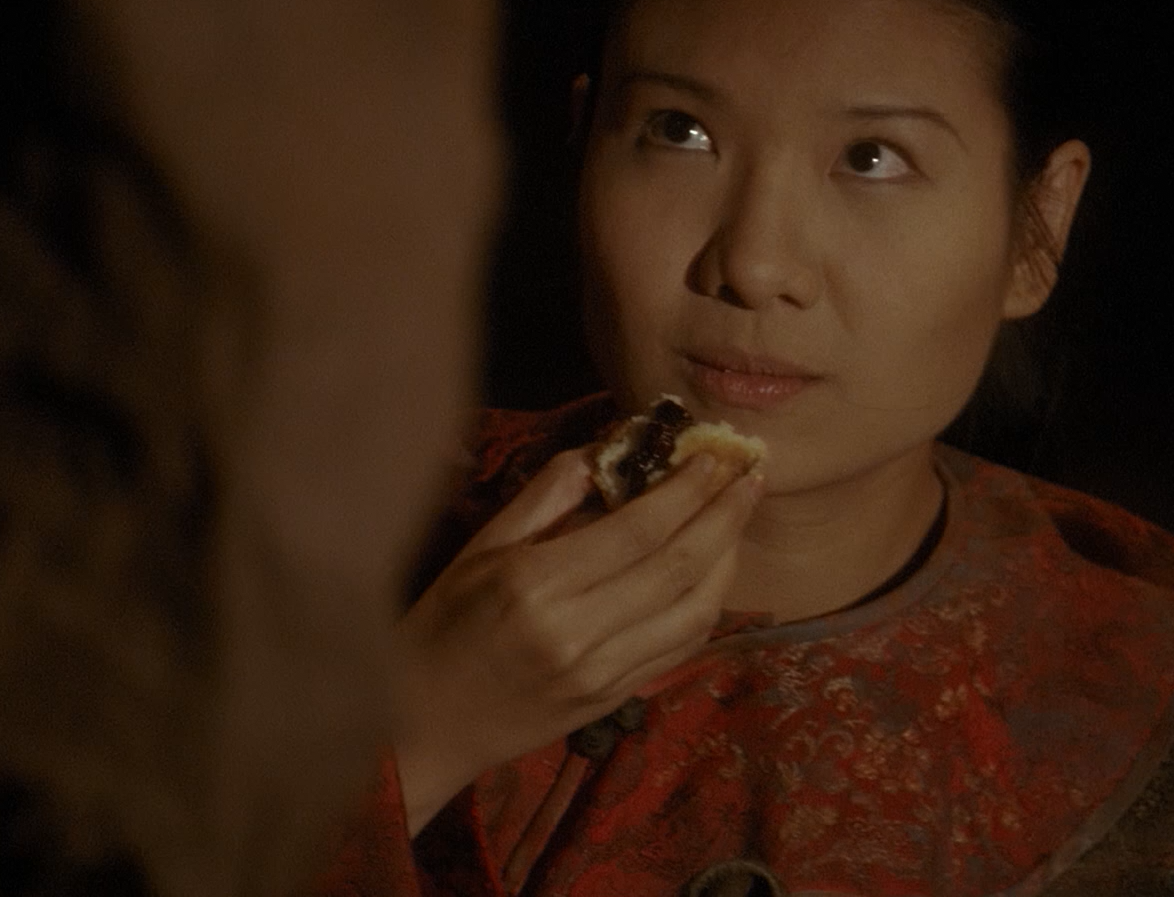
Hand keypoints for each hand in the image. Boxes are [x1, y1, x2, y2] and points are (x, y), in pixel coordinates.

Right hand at [392, 447, 760, 831]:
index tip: (715, 454)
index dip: (686, 489)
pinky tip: (717, 569)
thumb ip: (548, 495)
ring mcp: (601, 674)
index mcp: (536, 585)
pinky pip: (681, 648)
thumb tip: (609, 447)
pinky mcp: (614, 700)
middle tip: (751, 471)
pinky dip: (709, 604)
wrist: (423, 726)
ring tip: (739, 514)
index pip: (636, 529)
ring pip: (693, 611)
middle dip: (724, 513)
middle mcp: (576, 632)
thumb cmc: (443, 624)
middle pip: (678, 566)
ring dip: (729, 558)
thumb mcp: (480, 547)